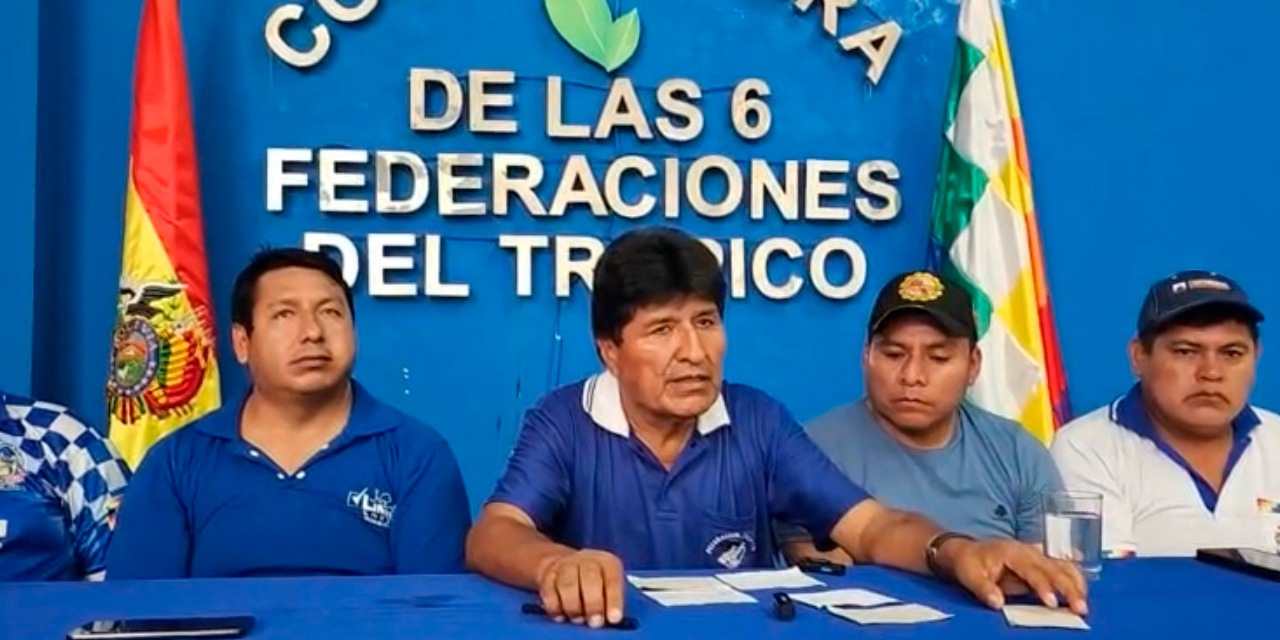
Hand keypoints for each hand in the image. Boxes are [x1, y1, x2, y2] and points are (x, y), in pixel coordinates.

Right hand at [536, 549, 625, 627]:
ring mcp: (565, 566)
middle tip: (595, 622)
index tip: (614, 618)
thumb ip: (610, 599)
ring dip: (573, 606)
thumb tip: (609, 618)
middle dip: (593, 603)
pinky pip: (550, 592)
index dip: (614, 600)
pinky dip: (555, 607)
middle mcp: (586, 560)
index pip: (612, 579)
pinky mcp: (548, 575)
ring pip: (567, 585)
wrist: (567, 565)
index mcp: (607, 563)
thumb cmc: (595, 583)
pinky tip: (561, 615)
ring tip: (578, 619)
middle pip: (590, 578)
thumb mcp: (608, 586)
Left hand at [940, 538, 1087, 614]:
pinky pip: (1062, 569)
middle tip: (1080, 607)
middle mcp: (1028, 552)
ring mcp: (1036, 556)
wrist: (966, 551)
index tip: (1052, 602)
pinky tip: (1082, 591)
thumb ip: (983, 588)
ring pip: (1063, 567)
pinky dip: (1074, 580)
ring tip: (1084, 603)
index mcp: (1012, 552)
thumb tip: (997, 602)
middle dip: (1069, 588)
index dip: (1043, 586)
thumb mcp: (969, 574)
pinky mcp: (1040, 563)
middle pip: (1054, 568)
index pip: (1032, 570)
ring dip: (1076, 584)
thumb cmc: (969, 562)